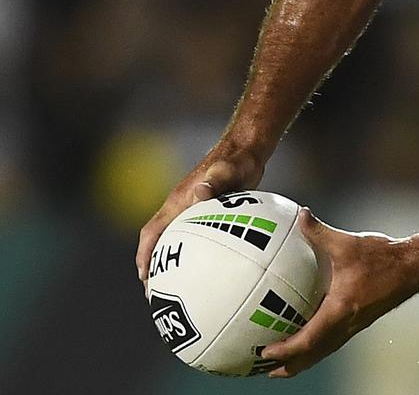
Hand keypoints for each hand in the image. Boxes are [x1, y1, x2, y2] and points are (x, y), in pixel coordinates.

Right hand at [136, 146, 263, 282]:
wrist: (247, 150)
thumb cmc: (238, 159)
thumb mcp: (229, 170)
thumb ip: (216, 181)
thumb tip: (201, 193)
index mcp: (179, 200)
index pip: (152, 231)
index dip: (145, 254)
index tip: (143, 277)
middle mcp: (181, 207)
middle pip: (159, 241)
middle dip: (154, 267)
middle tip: (157, 294)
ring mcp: (193, 210)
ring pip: (176, 241)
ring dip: (173, 263)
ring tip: (180, 291)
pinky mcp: (208, 212)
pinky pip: (197, 238)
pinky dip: (195, 256)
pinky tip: (210, 271)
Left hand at [261, 208, 418, 377]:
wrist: (413, 267)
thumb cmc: (385, 258)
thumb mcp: (347, 243)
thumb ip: (320, 232)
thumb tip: (302, 217)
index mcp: (341, 310)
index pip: (309, 339)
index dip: (286, 350)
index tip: (266, 352)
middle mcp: (347, 324)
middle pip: (314, 355)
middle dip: (289, 367)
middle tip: (266, 370)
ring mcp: (354, 325)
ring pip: (324, 351)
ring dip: (302, 360)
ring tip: (282, 363)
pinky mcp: (359, 321)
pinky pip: (332, 341)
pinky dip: (316, 346)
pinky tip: (309, 335)